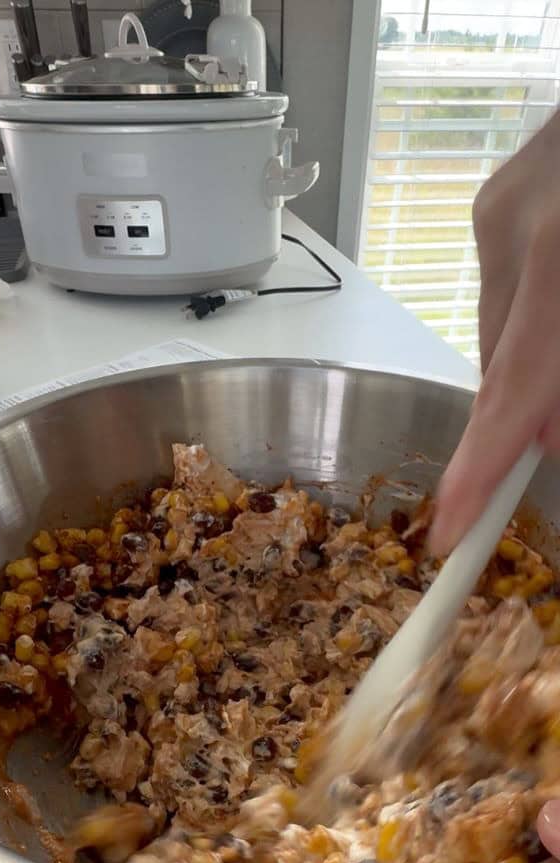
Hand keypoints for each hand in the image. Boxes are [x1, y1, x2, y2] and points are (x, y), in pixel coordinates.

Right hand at [429, 110, 559, 556]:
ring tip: (557, 377)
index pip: (510, 386)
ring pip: (497, 328)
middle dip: (524, 415)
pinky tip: (558, 318)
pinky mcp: (499, 195)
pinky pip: (503, 286)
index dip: (478, 467)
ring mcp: (499, 205)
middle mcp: (515, 225)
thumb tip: (549, 437)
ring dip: (534, 363)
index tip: (451, 529)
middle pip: (498, 364)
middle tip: (546, 444)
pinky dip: (533, 320)